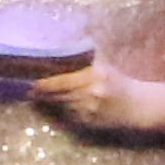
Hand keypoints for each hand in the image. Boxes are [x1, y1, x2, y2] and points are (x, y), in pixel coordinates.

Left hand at [29, 58, 155, 137]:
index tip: (31, 80)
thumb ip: (84, 54)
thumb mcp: (104, 64)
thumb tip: (60, 41)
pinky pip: (68, 116)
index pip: (62, 78)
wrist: (136, 106)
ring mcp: (90, 109)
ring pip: (61, 105)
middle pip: (58, 93)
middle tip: (28, 90)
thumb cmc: (117, 81)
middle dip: (41, 93)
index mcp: (95, 74)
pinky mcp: (89, 123)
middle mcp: (92, 92)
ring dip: (48, 102)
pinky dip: (60, 111)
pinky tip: (54, 107)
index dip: (44, 81)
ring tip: (36, 97)